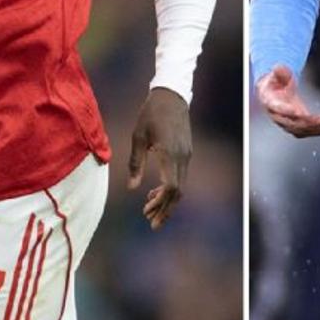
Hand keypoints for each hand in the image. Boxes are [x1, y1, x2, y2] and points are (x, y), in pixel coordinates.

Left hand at [128, 87, 191, 228]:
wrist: (171, 96)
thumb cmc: (150, 114)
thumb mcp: (137, 137)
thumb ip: (135, 163)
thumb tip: (132, 187)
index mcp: (169, 154)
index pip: (171, 187)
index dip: (160, 204)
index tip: (147, 213)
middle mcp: (182, 157)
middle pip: (179, 192)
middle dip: (166, 209)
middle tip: (151, 223)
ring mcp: (187, 155)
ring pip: (181, 186)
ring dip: (167, 200)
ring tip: (150, 210)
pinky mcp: (187, 152)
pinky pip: (181, 176)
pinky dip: (170, 188)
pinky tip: (155, 191)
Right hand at [255, 65, 319, 137]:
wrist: (272, 96)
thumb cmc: (274, 84)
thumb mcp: (276, 75)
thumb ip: (279, 73)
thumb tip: (278, 67)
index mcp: (272, 104)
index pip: (279, 110)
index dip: (287, 112)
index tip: (298, 112)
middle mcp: (281, 118)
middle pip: (299, 123)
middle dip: (317, 122)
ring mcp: (292, 125)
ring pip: (310, 129)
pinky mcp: (302, 128)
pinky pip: (316, 131)